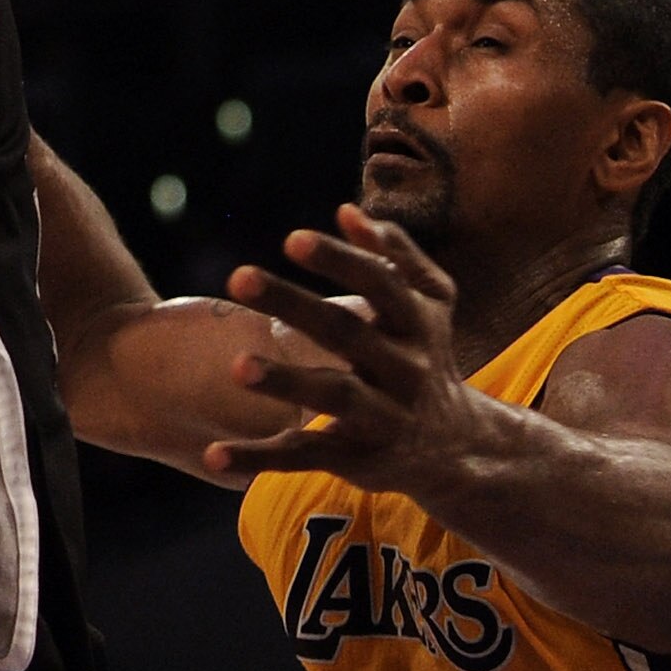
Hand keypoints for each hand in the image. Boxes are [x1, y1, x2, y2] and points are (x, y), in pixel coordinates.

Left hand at [203, 206, 485, 487]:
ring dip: (285, 381)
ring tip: (236, 366)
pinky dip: (259, 457)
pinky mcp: (357, 459)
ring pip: (333, 395)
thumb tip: (348, 211)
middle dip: (294, 304)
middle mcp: (405, 368)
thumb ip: (396, 255)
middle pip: (346, 332)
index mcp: (417, 323)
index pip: (381, 284)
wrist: (458, 448)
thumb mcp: (430, 304)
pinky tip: (213, 454)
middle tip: (238, 276)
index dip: (340, 260)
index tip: (292, 238)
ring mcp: (383, 416)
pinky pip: (306, 456)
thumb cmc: (428, 356)